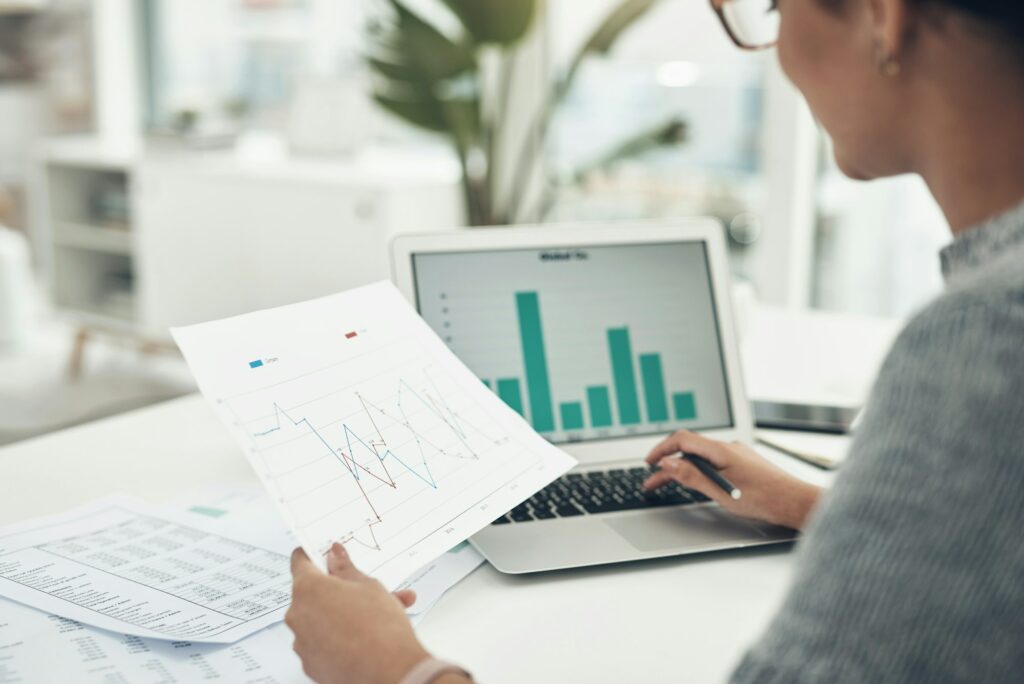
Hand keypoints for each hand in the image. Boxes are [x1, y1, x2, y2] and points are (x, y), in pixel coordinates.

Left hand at [286, 543, 427, 683]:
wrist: (389, 672)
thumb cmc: (379, 627)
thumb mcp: (368, 585)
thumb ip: (346, 568)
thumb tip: (335, 556)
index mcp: (307, 589)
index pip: (300, 561)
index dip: (315, 554)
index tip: (326, 554)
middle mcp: (297, 615)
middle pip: (314, 593)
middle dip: (339, 589)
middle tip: (364, 588)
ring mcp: (302, 643)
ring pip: (321, 619)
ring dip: (343, 613)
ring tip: (378, 614)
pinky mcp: (311, 665)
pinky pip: (322, 642)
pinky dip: (339, 637)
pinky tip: (366, 635)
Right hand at [643, 430, 820, 529]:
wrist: (795, 502)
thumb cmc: (764, 498)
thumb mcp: (720, 491)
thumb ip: (691, 476)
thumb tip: (668, 463)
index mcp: (721, 450)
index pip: (682, 440)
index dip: (662, 449)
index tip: (649, 463)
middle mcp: (728, 448)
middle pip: (689, 449)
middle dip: (668, 463)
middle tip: (652, 480)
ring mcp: (736, 455)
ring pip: (700, 457)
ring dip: (682, 469)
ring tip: (668, 484)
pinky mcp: (742, 464)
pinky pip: (713, 462)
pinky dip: (697, 470)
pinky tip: (695, 482)